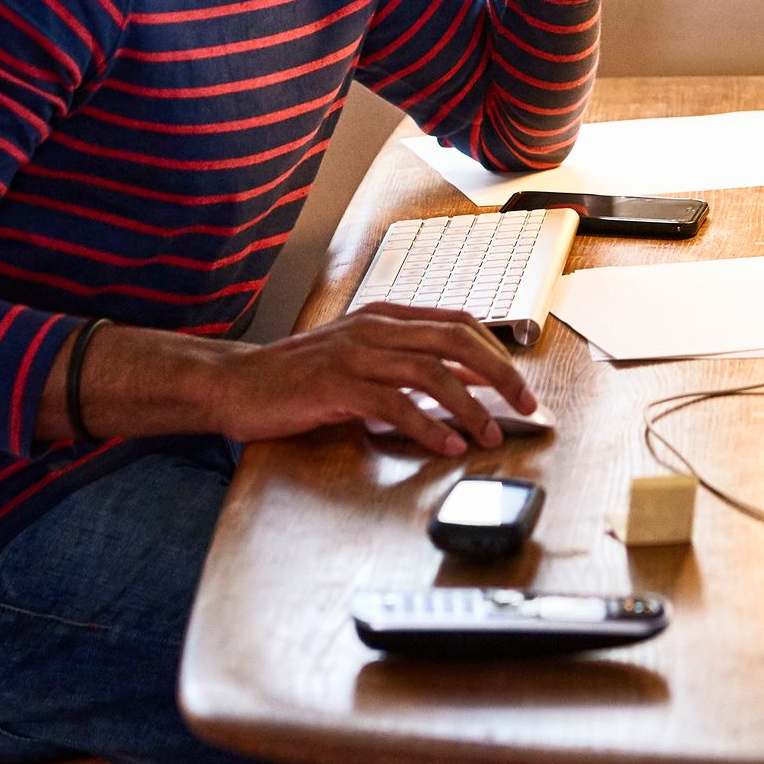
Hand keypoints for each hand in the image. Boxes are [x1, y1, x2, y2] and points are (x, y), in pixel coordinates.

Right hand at [211, 304, 536, 455]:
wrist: (237, 383)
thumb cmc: (298, 378)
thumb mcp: (359, 360)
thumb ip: (404, 364)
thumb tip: (462, 384)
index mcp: (384, 317)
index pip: (459, 323)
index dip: (498, 352)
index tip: (521, 386)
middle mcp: (374, 328)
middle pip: (457, 340)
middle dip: (500, 375)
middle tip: (525, 407)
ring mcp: (354, 354)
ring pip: (431, 372)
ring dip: (469, 408)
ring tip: (488, 437)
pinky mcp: (335, 385)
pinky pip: (394, 404)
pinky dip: (427, 426)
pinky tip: (445, 446)